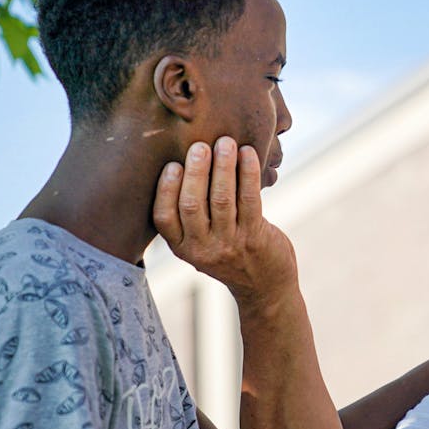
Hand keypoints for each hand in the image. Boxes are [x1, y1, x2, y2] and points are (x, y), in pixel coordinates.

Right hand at [153, 137, 295, 306]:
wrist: (264, 287)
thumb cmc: (229, 252)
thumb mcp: (200, 243)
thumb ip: (190, 216)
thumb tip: (186, 161)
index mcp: (182, 247)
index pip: (163, 218)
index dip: (166, 189)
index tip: (172, 164)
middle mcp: (202, 249)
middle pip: (191, 205)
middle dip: (196, 171)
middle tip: (200, 145)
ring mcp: (229, 244)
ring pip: (221, 199)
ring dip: (223, 166)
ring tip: (225, 142)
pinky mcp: (254, 238)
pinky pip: (249, 199)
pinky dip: (248, 173)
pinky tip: (248, 154)